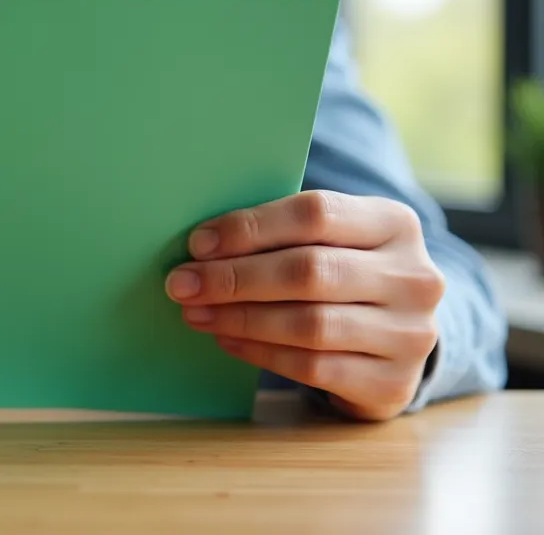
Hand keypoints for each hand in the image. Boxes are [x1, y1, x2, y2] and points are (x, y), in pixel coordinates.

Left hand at [165, 190, 444, 420]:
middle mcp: (414, 277)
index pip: (315, 214)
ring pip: (309, 324)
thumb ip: (282, 233)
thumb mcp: (332, 241)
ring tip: (196, 313)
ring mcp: (411, 333)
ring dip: (240, 318)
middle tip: (182, 284)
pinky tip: (227, 340)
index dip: (250, 228)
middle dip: (234, 277)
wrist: (398, 339)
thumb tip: (201, 245)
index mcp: (394, 223)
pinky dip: (260, 353)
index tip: (198, 244)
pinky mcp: (393, 382)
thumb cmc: (343, 276)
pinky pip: (313, 367)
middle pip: (309, 270)